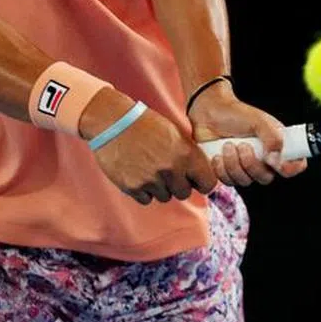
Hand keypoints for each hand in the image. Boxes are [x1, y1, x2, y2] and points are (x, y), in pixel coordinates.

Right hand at [82, 87, 217, 204]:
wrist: (113, 122)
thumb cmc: (145, 124)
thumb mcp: (175, 133)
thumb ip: (189, 154)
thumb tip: (199, 174)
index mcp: (186, 153)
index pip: (207, 184)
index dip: (201, 182)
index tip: (194, 180)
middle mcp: (171, 169)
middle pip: (184, 193)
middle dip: (178, 185)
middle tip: (167, 172)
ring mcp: (152, 180)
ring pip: (165, 197)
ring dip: (159, 187)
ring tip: (149, 168)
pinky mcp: (133, 187)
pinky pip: (146, 199)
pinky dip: (143, 191)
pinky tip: (138, 173)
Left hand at [189, 82, 308, 186]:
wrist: (209, 113)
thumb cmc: (236, 114)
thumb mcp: (259, 121)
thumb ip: (272, 138)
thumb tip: (275, 158)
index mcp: (276, 146)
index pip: (294, 165)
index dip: (290, 168)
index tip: (277, 162)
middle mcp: (264, 160)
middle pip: (266, 178)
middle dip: (251, 164)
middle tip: (242, 146)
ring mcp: (245, 168)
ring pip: (245, 181)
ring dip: (233, 164)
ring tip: (227, 145)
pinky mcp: (228, 173)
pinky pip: (228, 181)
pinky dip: (221, 168)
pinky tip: (218, 154)